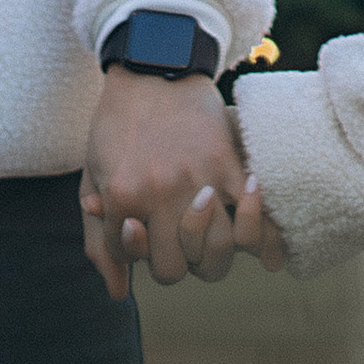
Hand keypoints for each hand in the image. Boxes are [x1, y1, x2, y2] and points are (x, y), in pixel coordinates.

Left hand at [78, 71, 273, 298]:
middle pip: (179, 267)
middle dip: (180, 263)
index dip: (145, 254)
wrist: (152, 69)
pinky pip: (252, 216)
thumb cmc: (116, 126)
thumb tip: (118, 294)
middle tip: (182, 242)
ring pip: (218, 250)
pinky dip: (264, 240)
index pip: (140, 262)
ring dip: (217, 254)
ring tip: (217, 240)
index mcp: (122, 197)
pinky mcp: (228, 162)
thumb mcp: (94, 179)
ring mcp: (198, 178)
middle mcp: (160, 193)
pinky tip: (269, 253)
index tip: (149, 233)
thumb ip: (100, 240)